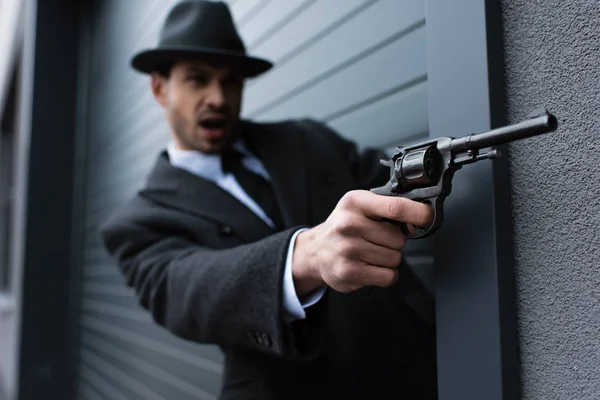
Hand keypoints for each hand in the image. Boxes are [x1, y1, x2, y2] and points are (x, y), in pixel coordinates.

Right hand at [292, 190, 432, 294]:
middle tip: (377, 240)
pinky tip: (370, 266)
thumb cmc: (344, 227)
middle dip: (394, 242)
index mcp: (355, 203)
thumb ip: (387, 208)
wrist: (316, 251)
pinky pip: (388, 276)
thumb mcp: (360, 206)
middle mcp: (349, 224)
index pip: (395, 207)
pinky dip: (385, 274)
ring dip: (388, 259)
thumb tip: (419, 218)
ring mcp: (348, 249)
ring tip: (370, 253)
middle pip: (398, 239)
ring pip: (394, 259)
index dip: (418, 214)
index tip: (428, 217)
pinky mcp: (349, 272)